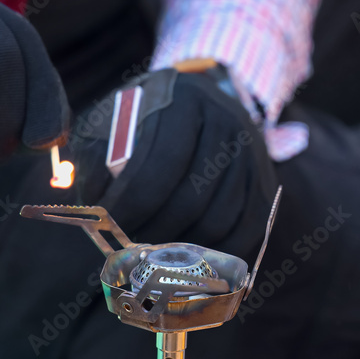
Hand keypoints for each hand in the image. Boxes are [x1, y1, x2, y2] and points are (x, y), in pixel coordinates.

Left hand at [72, 68, 277, 258]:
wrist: (198, 104)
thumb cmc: (142, 119)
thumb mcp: (110, 122)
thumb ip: (94, 160)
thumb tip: (95, 214)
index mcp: (184, 101)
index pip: (160, 164)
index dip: (132, 204)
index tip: (110, 226)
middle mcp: (226, 122)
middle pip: (192, 198)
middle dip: (155, 233)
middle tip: (130, 249)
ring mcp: (252, 154)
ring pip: (219, 220)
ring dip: (184, 249)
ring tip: (154, 254)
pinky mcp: (265, 182)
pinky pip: (246, 231)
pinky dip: (217, 254)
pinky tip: (189, 257)